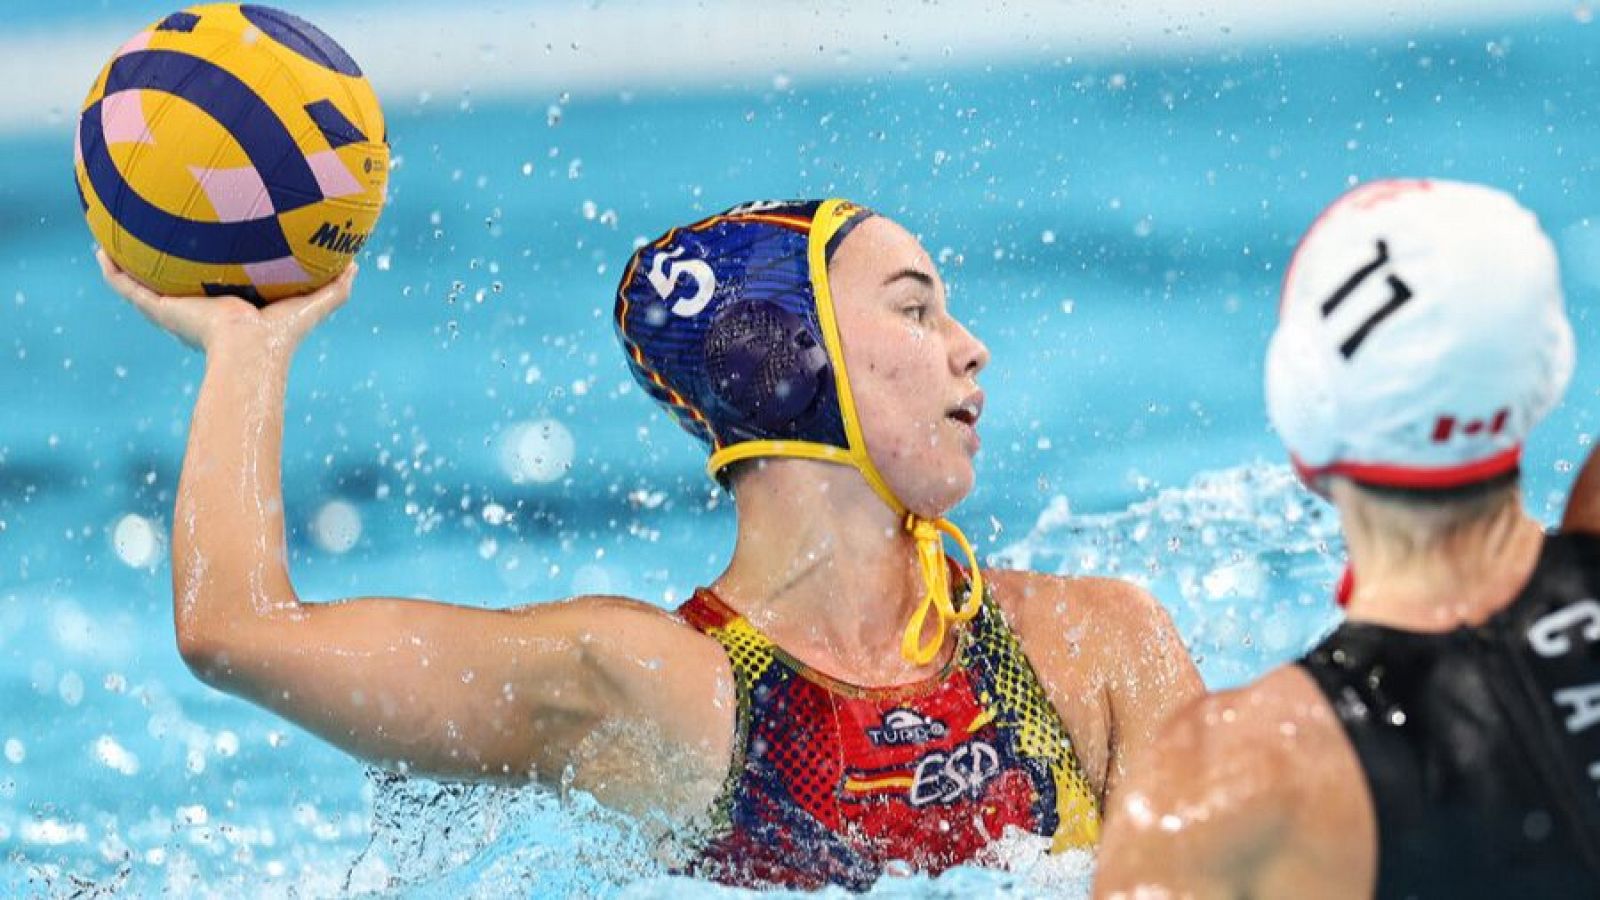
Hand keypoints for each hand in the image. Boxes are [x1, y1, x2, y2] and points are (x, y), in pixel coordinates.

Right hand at [97, 249, 357, 354]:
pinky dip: (111, 269)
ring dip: (127, 261)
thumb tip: (357, 263)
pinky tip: (100, 248)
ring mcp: (173, 309)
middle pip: (176, 281)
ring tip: (113, 234)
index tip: (210, 243)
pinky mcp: (158, 308)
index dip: (213, 265)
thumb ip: (335, 288)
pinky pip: (125, 286)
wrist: (249, 352)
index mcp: (228, 308)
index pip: (218, 283)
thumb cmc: (280, 335)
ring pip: (143, 282)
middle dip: (167, 262)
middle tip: (158, 233)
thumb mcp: (311, 304)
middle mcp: (197, 308)